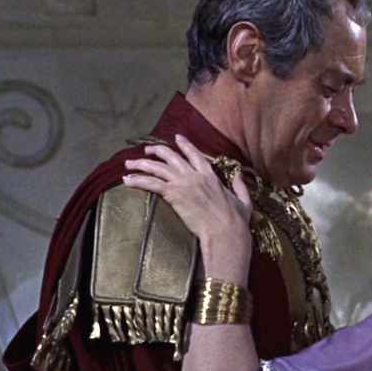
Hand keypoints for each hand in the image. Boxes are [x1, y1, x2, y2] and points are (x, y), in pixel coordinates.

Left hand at [123, 134, 252, 280]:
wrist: (225, 232)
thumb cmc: (236, 222)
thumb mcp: (244, 201)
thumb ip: (240, 186)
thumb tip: (239, 174)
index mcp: (211, 176)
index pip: (195, 154)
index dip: (185, 145)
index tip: (176, 138)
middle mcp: (195, 175)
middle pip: (171, 157)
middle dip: (156, 151)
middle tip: (145, 151)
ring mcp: (184, 184)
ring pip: (157, 168)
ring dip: (141, 164)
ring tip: (128, 164)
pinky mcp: (174, 195)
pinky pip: (152, 184)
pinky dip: (138, 181)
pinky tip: (127, 180)